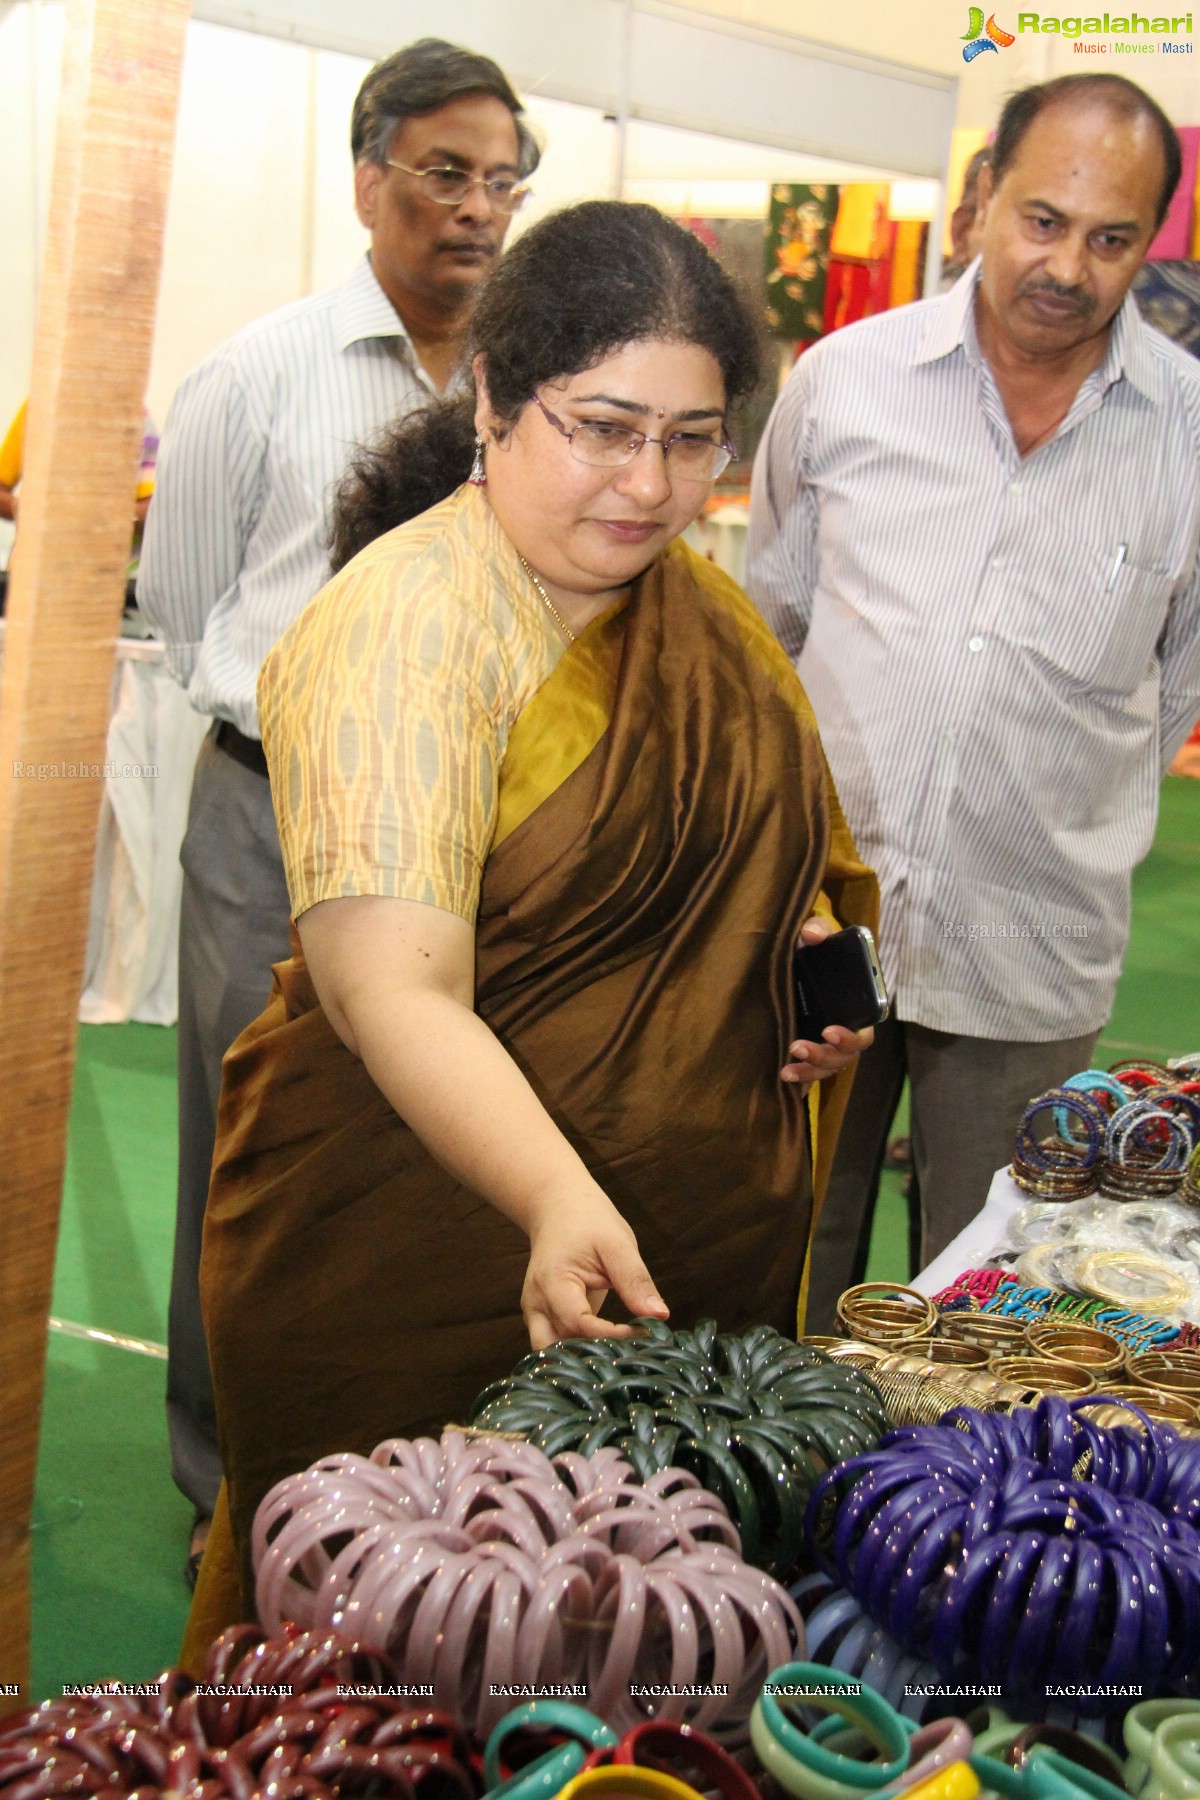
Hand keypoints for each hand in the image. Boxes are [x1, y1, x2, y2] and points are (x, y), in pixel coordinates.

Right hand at [522, 1191, 668, 1349]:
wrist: (559, 1208)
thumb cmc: (589, 1222)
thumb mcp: (618, 1244)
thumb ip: (635, 1281)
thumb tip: (659, 1316)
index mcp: (552, 1281)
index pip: (579, 1323)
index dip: (610, 1335)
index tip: (642, 1333)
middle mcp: (536, 1302)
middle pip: (558, 1347)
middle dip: (590, 1356)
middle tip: (628, 1353)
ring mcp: (535, 1312)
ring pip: (552, 1352)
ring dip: (582, 1357)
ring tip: (618, 1353)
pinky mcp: (542, 1317)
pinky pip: (556, 1344)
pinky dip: (578, 1350)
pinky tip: (606, 1349)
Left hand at [780, 913, 873, 1093]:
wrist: (799, 955)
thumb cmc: (815, 945)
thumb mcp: (816, 933)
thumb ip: (817, 929)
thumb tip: (811, 934)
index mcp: (858, 1007)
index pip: (863, 1032)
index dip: (849, 1037)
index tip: (828, 1031)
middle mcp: (845, 1029)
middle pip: (843, 1057)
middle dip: (822, 1057)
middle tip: (797, 1047)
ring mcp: (826, 1042)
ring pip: (826, 1068)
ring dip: (808, 1071)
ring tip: (786, 1070)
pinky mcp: (809, 1046)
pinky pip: (810, 1070)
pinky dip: (800, 1078)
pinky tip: (782, 1079)